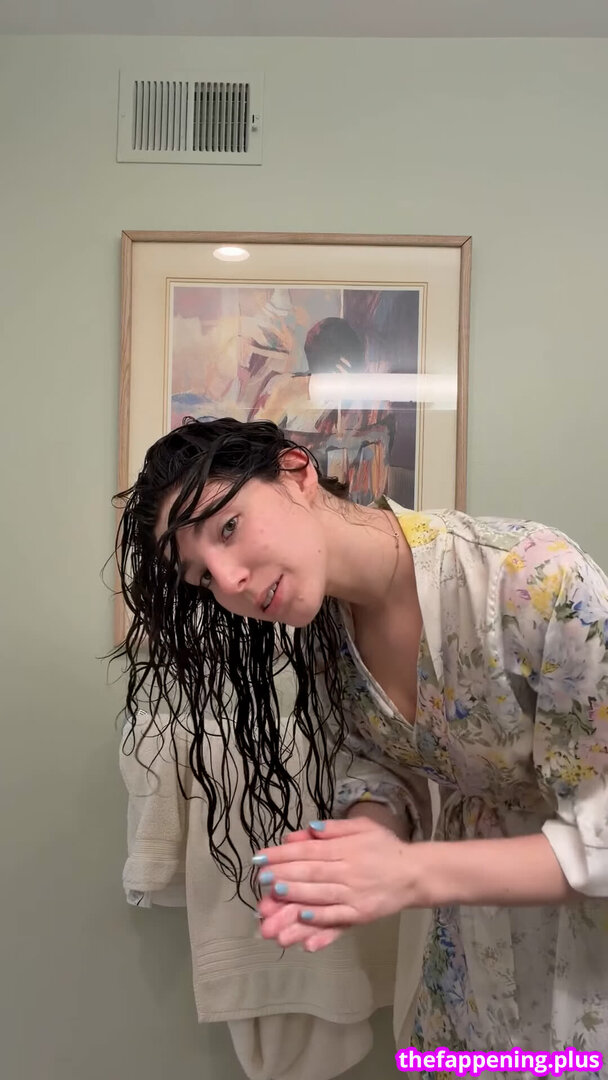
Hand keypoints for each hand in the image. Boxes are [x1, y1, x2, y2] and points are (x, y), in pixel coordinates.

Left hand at [256, 817, 418, 943]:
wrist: (415, 874)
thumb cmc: (385, 848)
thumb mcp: (362, 827)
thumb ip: (334, 829)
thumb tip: (306, 830)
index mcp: (347, 848)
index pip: (310, 850)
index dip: (284, 854)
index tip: (261, 857)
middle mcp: (348, 870)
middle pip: (312, 872)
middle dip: (285, 874)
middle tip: (262, 878)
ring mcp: (354, 894)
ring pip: (321, 895)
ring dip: (296, 896)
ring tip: (274, 896)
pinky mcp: (361, 914)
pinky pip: (338, 917)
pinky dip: (320, 918)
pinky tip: (303, 918)